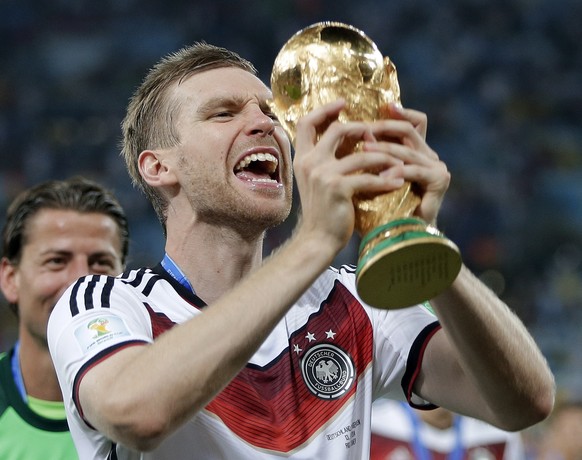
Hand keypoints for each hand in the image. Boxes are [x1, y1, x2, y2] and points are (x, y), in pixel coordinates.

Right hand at [293, 100, 405, 254]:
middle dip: (361, 128)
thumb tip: (347, 137)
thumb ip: (325, 159)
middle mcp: (310, 163)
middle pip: (337, 129)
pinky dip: (386, 180)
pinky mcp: (338, 188)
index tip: (343, 103)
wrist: (318, 239)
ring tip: (398, 162)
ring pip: (361, 154)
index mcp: (302, 158)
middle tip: (377, 134)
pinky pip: (368, 177)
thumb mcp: (317, 180)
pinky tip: (397, 183)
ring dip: (383, 157)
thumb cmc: (322, 211)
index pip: (307, 122)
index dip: (325, 109)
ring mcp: (323, 175)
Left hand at [363, 105, 449, 224]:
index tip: (379, 107)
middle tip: (364, 130)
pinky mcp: (440, 180)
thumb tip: (342, 137)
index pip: (413, 123)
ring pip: (408, 150)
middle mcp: (429, 156)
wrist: (402, 236)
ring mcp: (436, 167)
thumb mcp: (372, 177)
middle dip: (384, 128)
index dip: (399, 112)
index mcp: (416, 152)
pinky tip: (383, 176)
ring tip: (364, 150)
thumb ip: (366, 158)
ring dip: (385, 150)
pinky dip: (398, 172)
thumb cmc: (382, 209)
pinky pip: (415, 171)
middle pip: (408, 131)